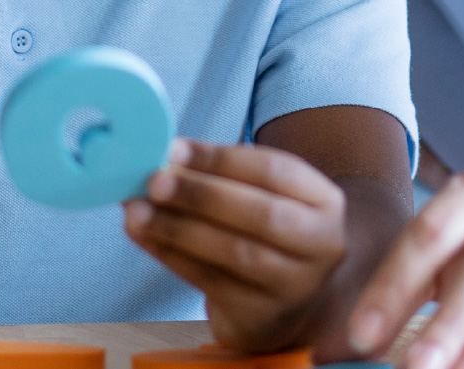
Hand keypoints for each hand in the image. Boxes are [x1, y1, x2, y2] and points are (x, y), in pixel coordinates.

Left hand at [124, 138, 347, 352]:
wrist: (291, 302)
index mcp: (325, 202)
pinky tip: (144, 235)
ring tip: (138, 210)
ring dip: (178, 228)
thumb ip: (223, 176)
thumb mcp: (264, 197)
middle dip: (202, 195)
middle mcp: (321, 245)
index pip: (275, 171)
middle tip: (155, 180)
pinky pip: (208, 281)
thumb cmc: (268, 234)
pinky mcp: (261, 316)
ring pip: (234, 252)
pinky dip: (170, 255)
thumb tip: (161, 160)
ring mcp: (294, 286)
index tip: (175, 148)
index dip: (222, 159)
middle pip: (261, 215)